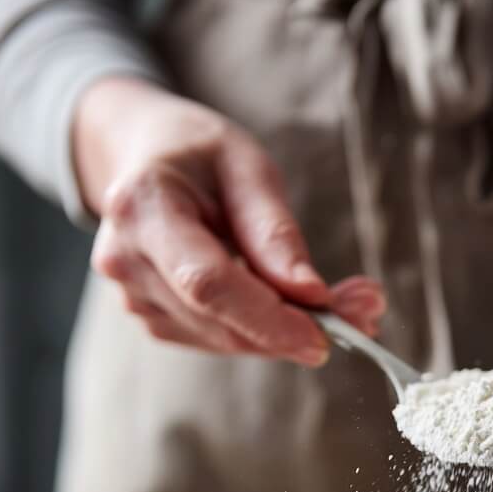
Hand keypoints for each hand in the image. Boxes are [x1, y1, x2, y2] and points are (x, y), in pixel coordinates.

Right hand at [73, 77, 383, 363]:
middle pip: (220, 319)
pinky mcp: (153, 317)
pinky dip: (264, 331)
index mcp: (143, 208)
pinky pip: (219, 338)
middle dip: (296, 327)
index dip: (269, 319)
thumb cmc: (198, 152)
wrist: (142, 156)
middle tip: (366, 314)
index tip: (327, 336)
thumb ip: (275, 233)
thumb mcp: (247, 167)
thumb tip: (312, 296)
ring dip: (288, 333)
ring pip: (224, 338)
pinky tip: (296, 309)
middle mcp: (126, 260)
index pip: (209, 283)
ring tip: (346, 306)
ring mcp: (133, 295)